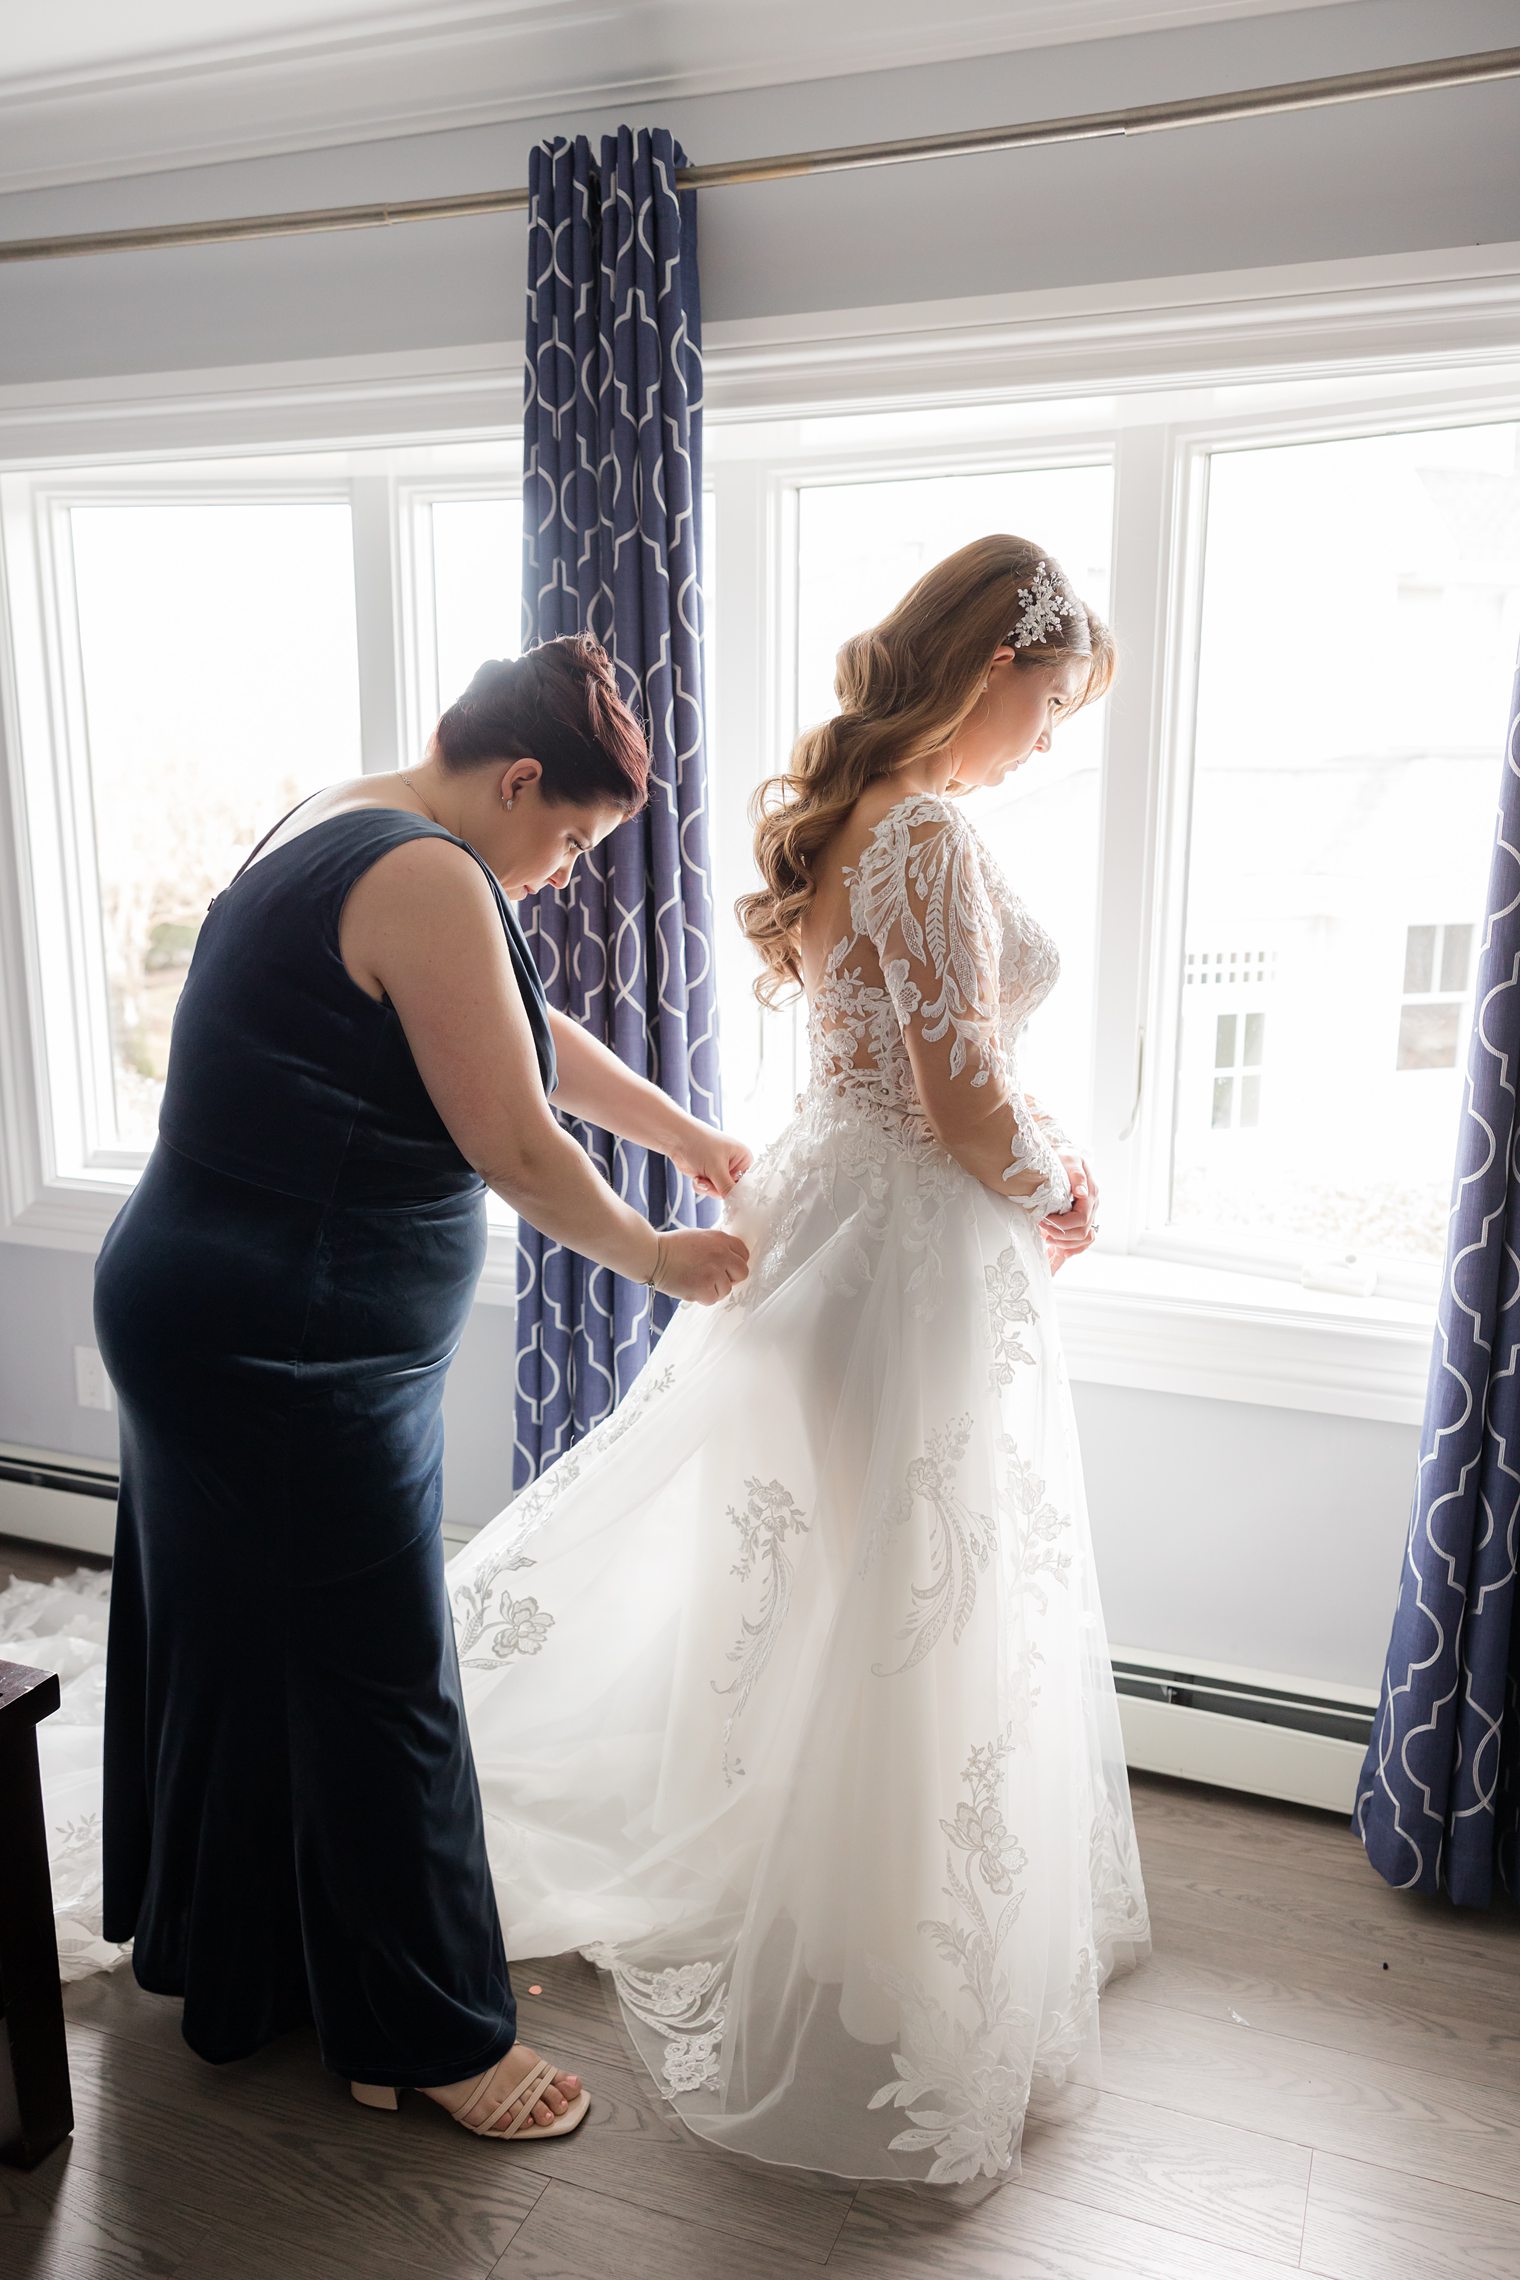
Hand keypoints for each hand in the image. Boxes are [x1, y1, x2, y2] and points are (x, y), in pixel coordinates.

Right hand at [648, 1227, 749, 1303]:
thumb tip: (729, 1259)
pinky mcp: (705, 1288)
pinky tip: (691, 1288)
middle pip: (742, 1272)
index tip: (725, 1268)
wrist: (652, 1255)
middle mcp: (722, 1254)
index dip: (734, 1263)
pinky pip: (713, 1299)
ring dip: (713, 1289)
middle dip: (731, 1278)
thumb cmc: (672, 1247)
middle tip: (714, 1279)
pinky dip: (702, 1298)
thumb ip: (717, 1246)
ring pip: (727, 1289)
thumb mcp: (700, 1237)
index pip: (744, 1254)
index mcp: (721, 1239)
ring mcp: (714, 1272)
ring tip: (696, 1282)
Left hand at [668, 1119, 753, 1199]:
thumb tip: (739, 1205)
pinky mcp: (710, 1175)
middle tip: (709, 1182)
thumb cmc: (700, 1144)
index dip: (740, 1193)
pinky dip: (701, 1186)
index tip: (732, 1201)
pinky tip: (696, 1176)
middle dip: (718, 1189)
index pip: (748, 1184)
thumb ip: (728, 1189)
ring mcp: (722, 1171)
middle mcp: (735, 1165)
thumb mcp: (717, 1168)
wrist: (676, 1138)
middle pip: (733, 1191)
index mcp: (744, 1159)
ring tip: (701, 1177)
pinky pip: (709, 1190)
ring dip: (708, 1188)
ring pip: (720, 1192)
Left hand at [1041, 1149, 1098, 1275]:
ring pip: (1083, 1241)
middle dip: (1059, 1235)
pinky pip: (1081, 1243)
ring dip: (1064, 1243)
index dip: (1061, 1224)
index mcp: (1090, 1194)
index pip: (1080, 1220)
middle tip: (1040, 1228)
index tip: (1043, 1220)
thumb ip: (1076, 1175)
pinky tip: (1055, 1253)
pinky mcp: (1080, 1221)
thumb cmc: (1063, 1156)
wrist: (1061, 1156)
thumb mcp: (1069, 1159)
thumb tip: (1082, 1192)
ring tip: (1045, 1236)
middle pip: (1081, 1234)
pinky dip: (1069, 1250)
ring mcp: (1088, 1215)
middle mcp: (1092, 1207)